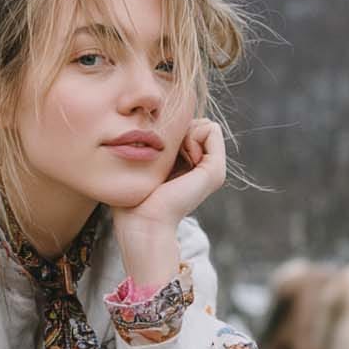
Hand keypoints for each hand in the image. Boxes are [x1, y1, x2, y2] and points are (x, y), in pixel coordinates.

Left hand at [109, 118, 225, 233]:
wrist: (144, 224)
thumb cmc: (133, 201)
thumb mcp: (139, 167)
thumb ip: (147, 147)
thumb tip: (146, 127)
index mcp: (186, 169)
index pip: (185, 129)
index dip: (169, 130)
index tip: (155, 152)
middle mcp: (201, 169)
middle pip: (195, 124)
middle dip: (178, 130)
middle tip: (165, 155)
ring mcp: (211, 170)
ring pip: (204, 125)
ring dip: (185, 132)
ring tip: (173, 156)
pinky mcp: (215, 170)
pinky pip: (211, 129)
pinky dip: (194, 134)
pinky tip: (183, 155)